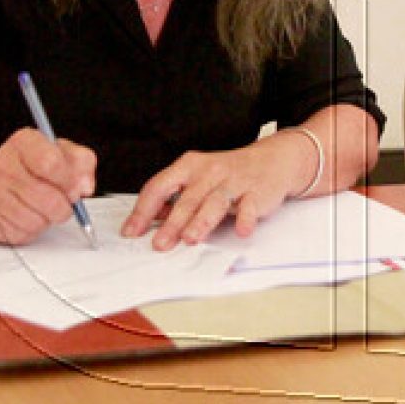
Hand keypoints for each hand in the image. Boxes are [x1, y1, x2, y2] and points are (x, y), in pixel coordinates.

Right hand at [0, 128, 96, 243]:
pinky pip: (24, 234)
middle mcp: (3, 166)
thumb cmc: (30, 165)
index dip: (70, 181)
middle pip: (48, 199)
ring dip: (49, 218)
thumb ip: (82, 162)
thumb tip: (85, 187)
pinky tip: (27, 214)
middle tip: (65, 201)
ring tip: (43, 207)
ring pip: (37, 221)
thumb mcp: (62, 151)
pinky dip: (32, 229)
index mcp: (24, 143)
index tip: (77, 189)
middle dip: (65, 205)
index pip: (50, 163)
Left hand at [122, 131, 316, 250]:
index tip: (132, 231)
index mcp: (190, 166)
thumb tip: (148, 219)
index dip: (143, 210)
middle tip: (160, 244)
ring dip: (202, 220)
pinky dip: (246, 218)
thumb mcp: (197, 177)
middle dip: (172, 222)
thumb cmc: (229, 172)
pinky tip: (241, 230)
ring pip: (215, 201)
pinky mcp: (257, 193)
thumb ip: (174, 198)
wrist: (272, 160)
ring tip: (191, 239)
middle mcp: (210, 172)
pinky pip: (250, 206)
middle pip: (187, 198)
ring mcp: (234, 182)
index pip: (160, 186)